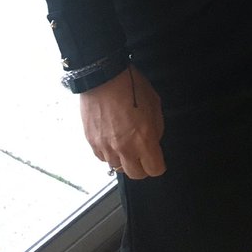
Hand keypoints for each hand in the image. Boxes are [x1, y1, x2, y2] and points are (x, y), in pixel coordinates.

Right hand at [80, 65, 165, 179]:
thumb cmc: (131, 86)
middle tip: (143, 156)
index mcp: (143, 138)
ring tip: (126, 143)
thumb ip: (156, 127)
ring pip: (117, 168)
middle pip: (136, 175)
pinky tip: (112, 139)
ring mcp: (106, 147)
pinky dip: (109, 153)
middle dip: (143, 167)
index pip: (155, 169)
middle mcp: (125, 148)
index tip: (158, 159)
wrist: (104, 77)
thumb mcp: (154, 103)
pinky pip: (103, 158)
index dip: (158, 165)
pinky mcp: (92, 143)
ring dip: (124, 160)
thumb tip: (153, 141)